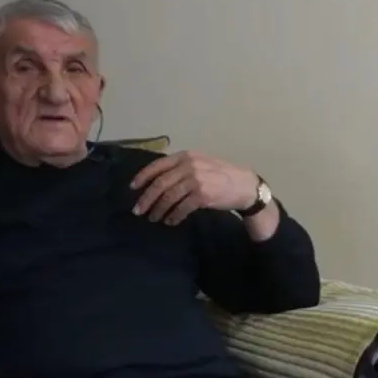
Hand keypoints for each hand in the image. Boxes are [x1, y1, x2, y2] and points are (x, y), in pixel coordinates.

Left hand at [130, 150, 258, 224]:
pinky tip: (171, 221)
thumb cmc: (221, 175)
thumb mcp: (201, 164)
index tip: (133, 188)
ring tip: (154, 218)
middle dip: (147, 199)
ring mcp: (196, 180)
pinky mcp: (202, 195)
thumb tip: (158, 181)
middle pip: (160, 184)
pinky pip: (181, 208)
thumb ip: (181, 168)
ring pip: (168, 197)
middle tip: (138, 210)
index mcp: (186, 156)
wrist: (244, 185)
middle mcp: (189, 165)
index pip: (158, 165)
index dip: (142, 177)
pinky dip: (173, 216)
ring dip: (158, 210)